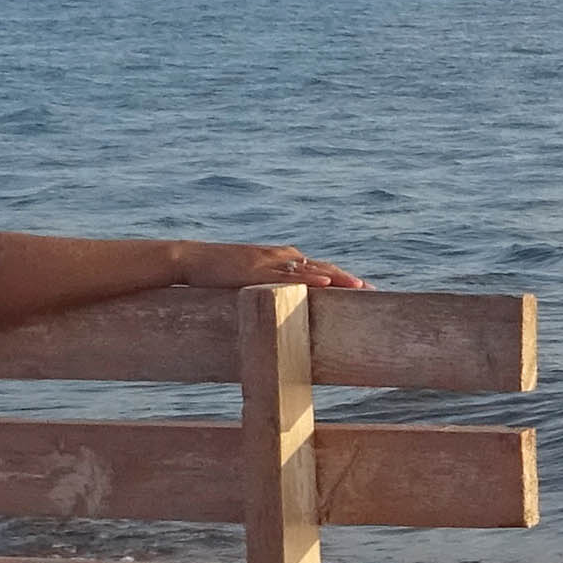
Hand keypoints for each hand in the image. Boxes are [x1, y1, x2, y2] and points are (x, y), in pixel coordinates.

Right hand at [194, 243, 364, 290]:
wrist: (189, 259)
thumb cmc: (216, 273)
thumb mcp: (247, 280)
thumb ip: (266, 288)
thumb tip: (279, 306)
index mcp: (279, 258)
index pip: (318, 267)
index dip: (341, 278)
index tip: (363, 289)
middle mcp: (280, 257)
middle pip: (322, 266)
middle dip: (348, 279)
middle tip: (373, 292)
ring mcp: (269, 262)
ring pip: (311, 269)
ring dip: (338, 278)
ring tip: (361, 287)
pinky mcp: (257, 270)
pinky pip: (288, 276)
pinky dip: (310, 278)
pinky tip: (327, 282)